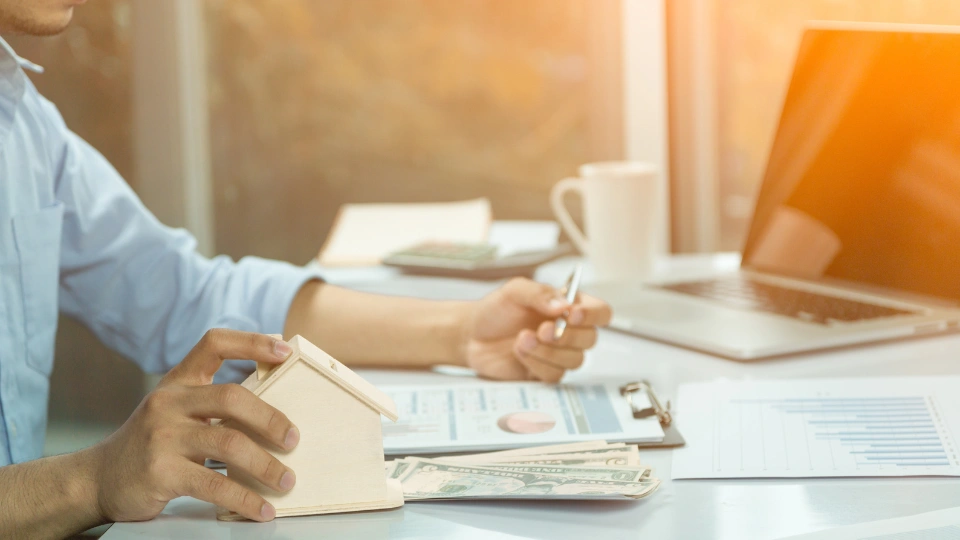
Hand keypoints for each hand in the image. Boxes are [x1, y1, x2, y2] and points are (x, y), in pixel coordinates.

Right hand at [90, 329, 300, 522]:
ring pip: (229, 443)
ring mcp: (163, 437)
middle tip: (293, 439)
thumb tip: (275, 410)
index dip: (252, 342)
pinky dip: (245, 498)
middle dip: (271, 419)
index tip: (285, 350)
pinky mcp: (161, 472)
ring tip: (286, 481)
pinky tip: (262, 508)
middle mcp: (169, 402)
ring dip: (266, 465)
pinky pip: (214, 485)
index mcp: (178, 381)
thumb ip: (212, 403)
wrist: (98, 479)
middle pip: (232, 397)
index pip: (214, 344)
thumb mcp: (175, 410)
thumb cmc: (152, 444)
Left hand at [462, 277, 612, 381]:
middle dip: (567, 336)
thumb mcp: (514, 291)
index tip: (573, 314)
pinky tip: (520, 352)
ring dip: (549, 351)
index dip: (593, 315)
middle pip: (590, 339)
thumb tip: (565, 306)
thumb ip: (539, 293)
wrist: (471, 335)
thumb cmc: (495, 310)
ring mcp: (558, 355)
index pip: (600, 312)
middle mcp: (569, 331)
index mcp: (569, 307)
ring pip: (575, 360)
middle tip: (542, 329)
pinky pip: (555, 375)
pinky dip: (537, 363)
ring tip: (522, 339)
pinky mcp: (545, 373)